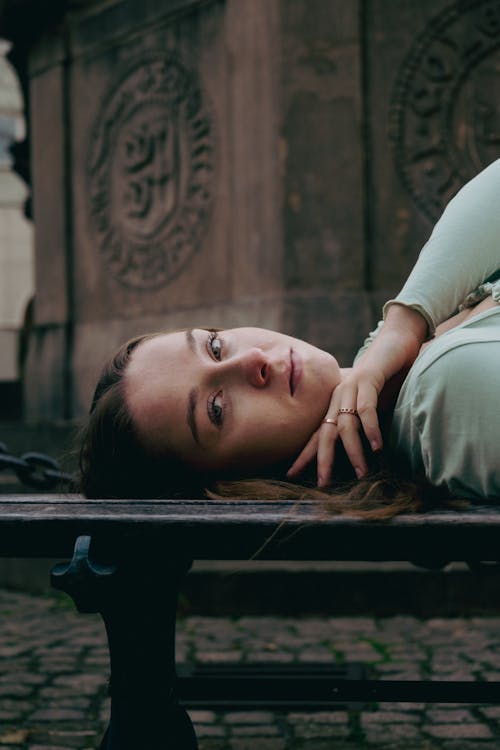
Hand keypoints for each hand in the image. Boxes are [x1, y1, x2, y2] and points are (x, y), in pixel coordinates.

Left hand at [287, 367, 383, 484]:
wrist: (396, 343)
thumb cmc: (385, 378)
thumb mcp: (371, 404)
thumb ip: (362, 424)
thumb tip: (361, 453)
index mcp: (335, 403)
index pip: (317, 433)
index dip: (305, 454)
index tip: (292, 474)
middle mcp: (337, 396)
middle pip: (325, 433)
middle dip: (322, 460)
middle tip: (322, 483)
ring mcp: (351, 386)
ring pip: (346, 425)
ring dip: (354, 451)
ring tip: (362, 473)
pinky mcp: (368, 378)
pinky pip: (366, 409)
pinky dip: (371, 429)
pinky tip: (376, 447)